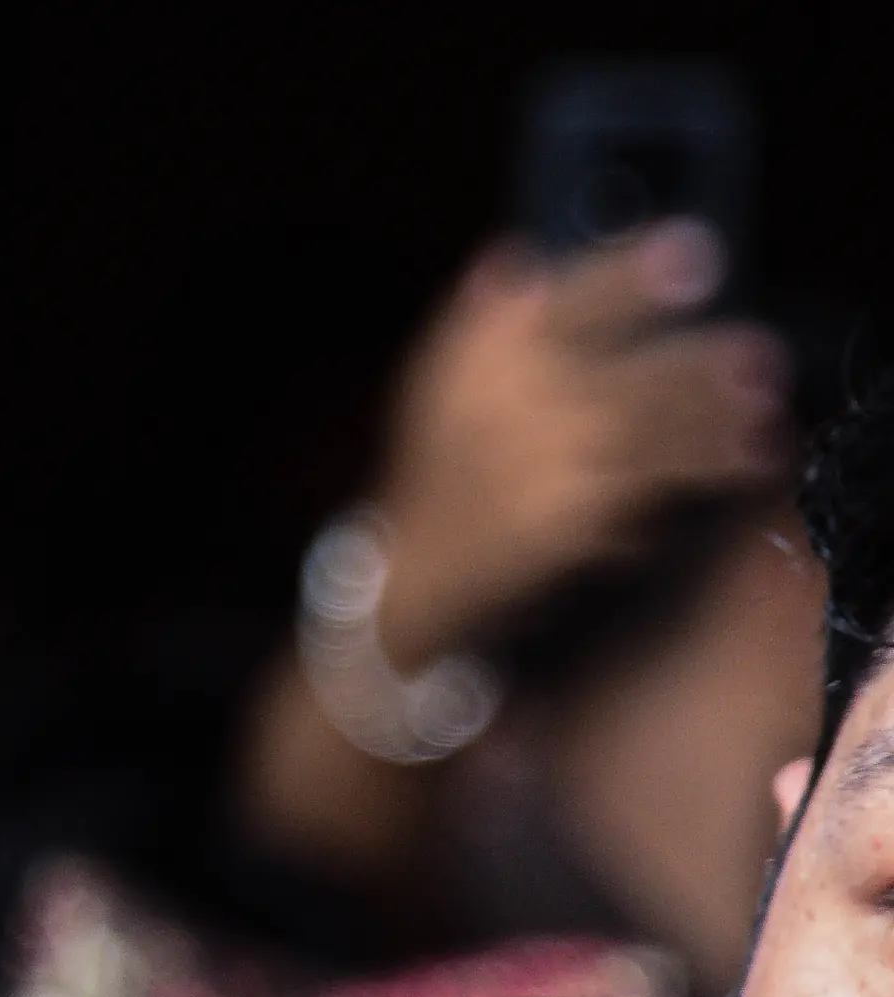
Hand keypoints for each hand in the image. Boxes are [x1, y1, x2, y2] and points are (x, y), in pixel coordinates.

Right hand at [368, 221, 789, 665]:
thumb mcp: (442, 375)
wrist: (406, 564)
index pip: (570, 301)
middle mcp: (522, 407)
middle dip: (696, 370)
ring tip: (769, 414)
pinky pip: (643, 497)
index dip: (632, 275)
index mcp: (492, 354)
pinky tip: (747, 461)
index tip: (697, 251)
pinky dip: (694, 477)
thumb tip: (517, 256)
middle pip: (626, 378)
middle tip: (762, 356)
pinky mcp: (569, 529)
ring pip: (648, 442)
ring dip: (715, 429)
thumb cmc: (440, 457)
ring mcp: (547, 472)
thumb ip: (482, 315)